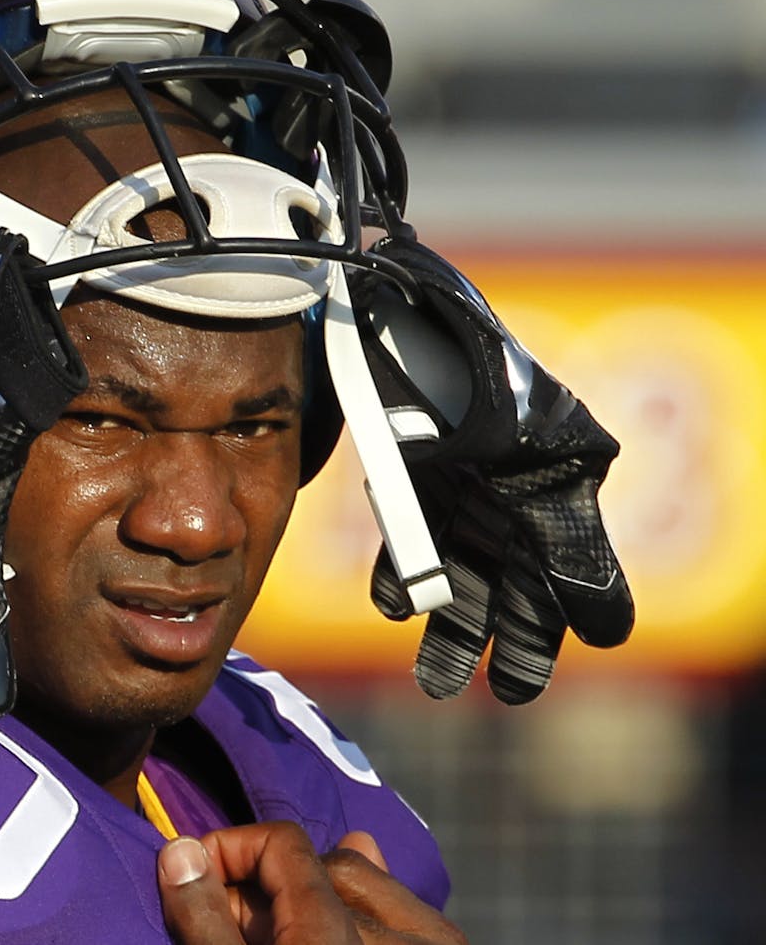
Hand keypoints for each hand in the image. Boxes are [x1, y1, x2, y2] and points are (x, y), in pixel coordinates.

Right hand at [157, 822, 465, 943]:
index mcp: (334, 937)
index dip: (230, 849)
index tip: (195, 878)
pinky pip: (416, 912)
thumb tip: (180, 849)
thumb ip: (205, 919)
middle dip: (271, 882)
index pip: (282, 843)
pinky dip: (377, 910)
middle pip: (326, 864)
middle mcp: (397, 937)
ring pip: (374, 887)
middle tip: (231, 924)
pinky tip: (348, 921)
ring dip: (321, 894)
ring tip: (279, 930)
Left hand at [354, 235, 632, 702]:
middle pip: (523, 580)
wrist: (393, 307)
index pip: (576, 564)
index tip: (558, 661)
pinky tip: (395, 604)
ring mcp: (462, 483)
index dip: (576, 612)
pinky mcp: (412, 475)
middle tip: (507, 695)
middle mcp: (513, 488)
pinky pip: (411, 540)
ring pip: (465, 571)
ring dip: (451, 629)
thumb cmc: (463, 360)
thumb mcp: (518, 445)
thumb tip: (608, 632)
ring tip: (433, 684)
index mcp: (556, 479)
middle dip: (515, 642)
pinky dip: (401, 576)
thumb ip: (559, 540)